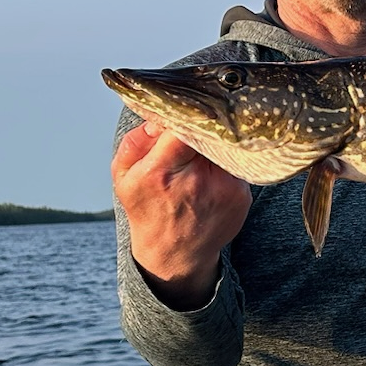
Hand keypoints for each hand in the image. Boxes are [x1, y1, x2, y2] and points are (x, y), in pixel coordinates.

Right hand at [112, 120, 251, 308]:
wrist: (175, 254)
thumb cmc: (147, 209)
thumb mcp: (124, 175)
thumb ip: (136, 140)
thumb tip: (161, 116)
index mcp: (159, 173)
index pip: (180, 125)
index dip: (183, 114)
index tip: (181, 111)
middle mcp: (195, 181)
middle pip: (206, 131)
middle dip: (199, 126)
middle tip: (192, 128)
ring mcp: (223, 189)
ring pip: (223, 144)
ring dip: (213, 143)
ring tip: (197, 159)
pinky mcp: (241, 195)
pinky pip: (235, 162)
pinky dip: (224, 162)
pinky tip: (210, 176)